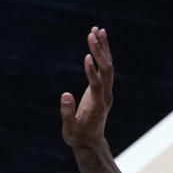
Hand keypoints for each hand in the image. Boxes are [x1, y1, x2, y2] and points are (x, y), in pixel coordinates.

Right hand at [60, 26, 112, 149]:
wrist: (90, 142)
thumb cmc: (77, 137)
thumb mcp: (69, 130)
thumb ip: (67, 113)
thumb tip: (65, 95)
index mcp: (97, 106)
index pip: (97, 85)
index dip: (92, 72)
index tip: (87, 56)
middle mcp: (105, 95)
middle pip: (106, 71)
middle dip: (100, 52)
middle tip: (92, 34)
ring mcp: (105, 91)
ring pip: (108, 66)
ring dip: (103, 48)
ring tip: (96, 30)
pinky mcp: (102, 87)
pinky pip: (104, 67)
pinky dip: (101, 53)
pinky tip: (97, 40)